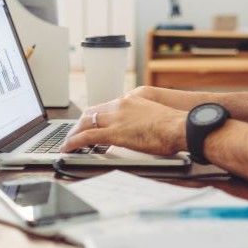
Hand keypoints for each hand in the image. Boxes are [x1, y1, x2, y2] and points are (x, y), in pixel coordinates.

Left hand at [62, 94, 186, 154]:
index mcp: (132, 99)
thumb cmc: (174, 125)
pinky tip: (68, 148)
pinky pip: (87, 137)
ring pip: (86, 123)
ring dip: (74, 133)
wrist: (179, 126)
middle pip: (92, 112)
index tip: (91, 122)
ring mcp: (116, 118)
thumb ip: (146, 119)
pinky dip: (74, 142)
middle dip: (81, 123)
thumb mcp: (157, 116)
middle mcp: (121, 105)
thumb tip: (145, 129)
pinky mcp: (114, 133)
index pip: (106, 106)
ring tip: (68, 142)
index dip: (95, 115)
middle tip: (75, 133)